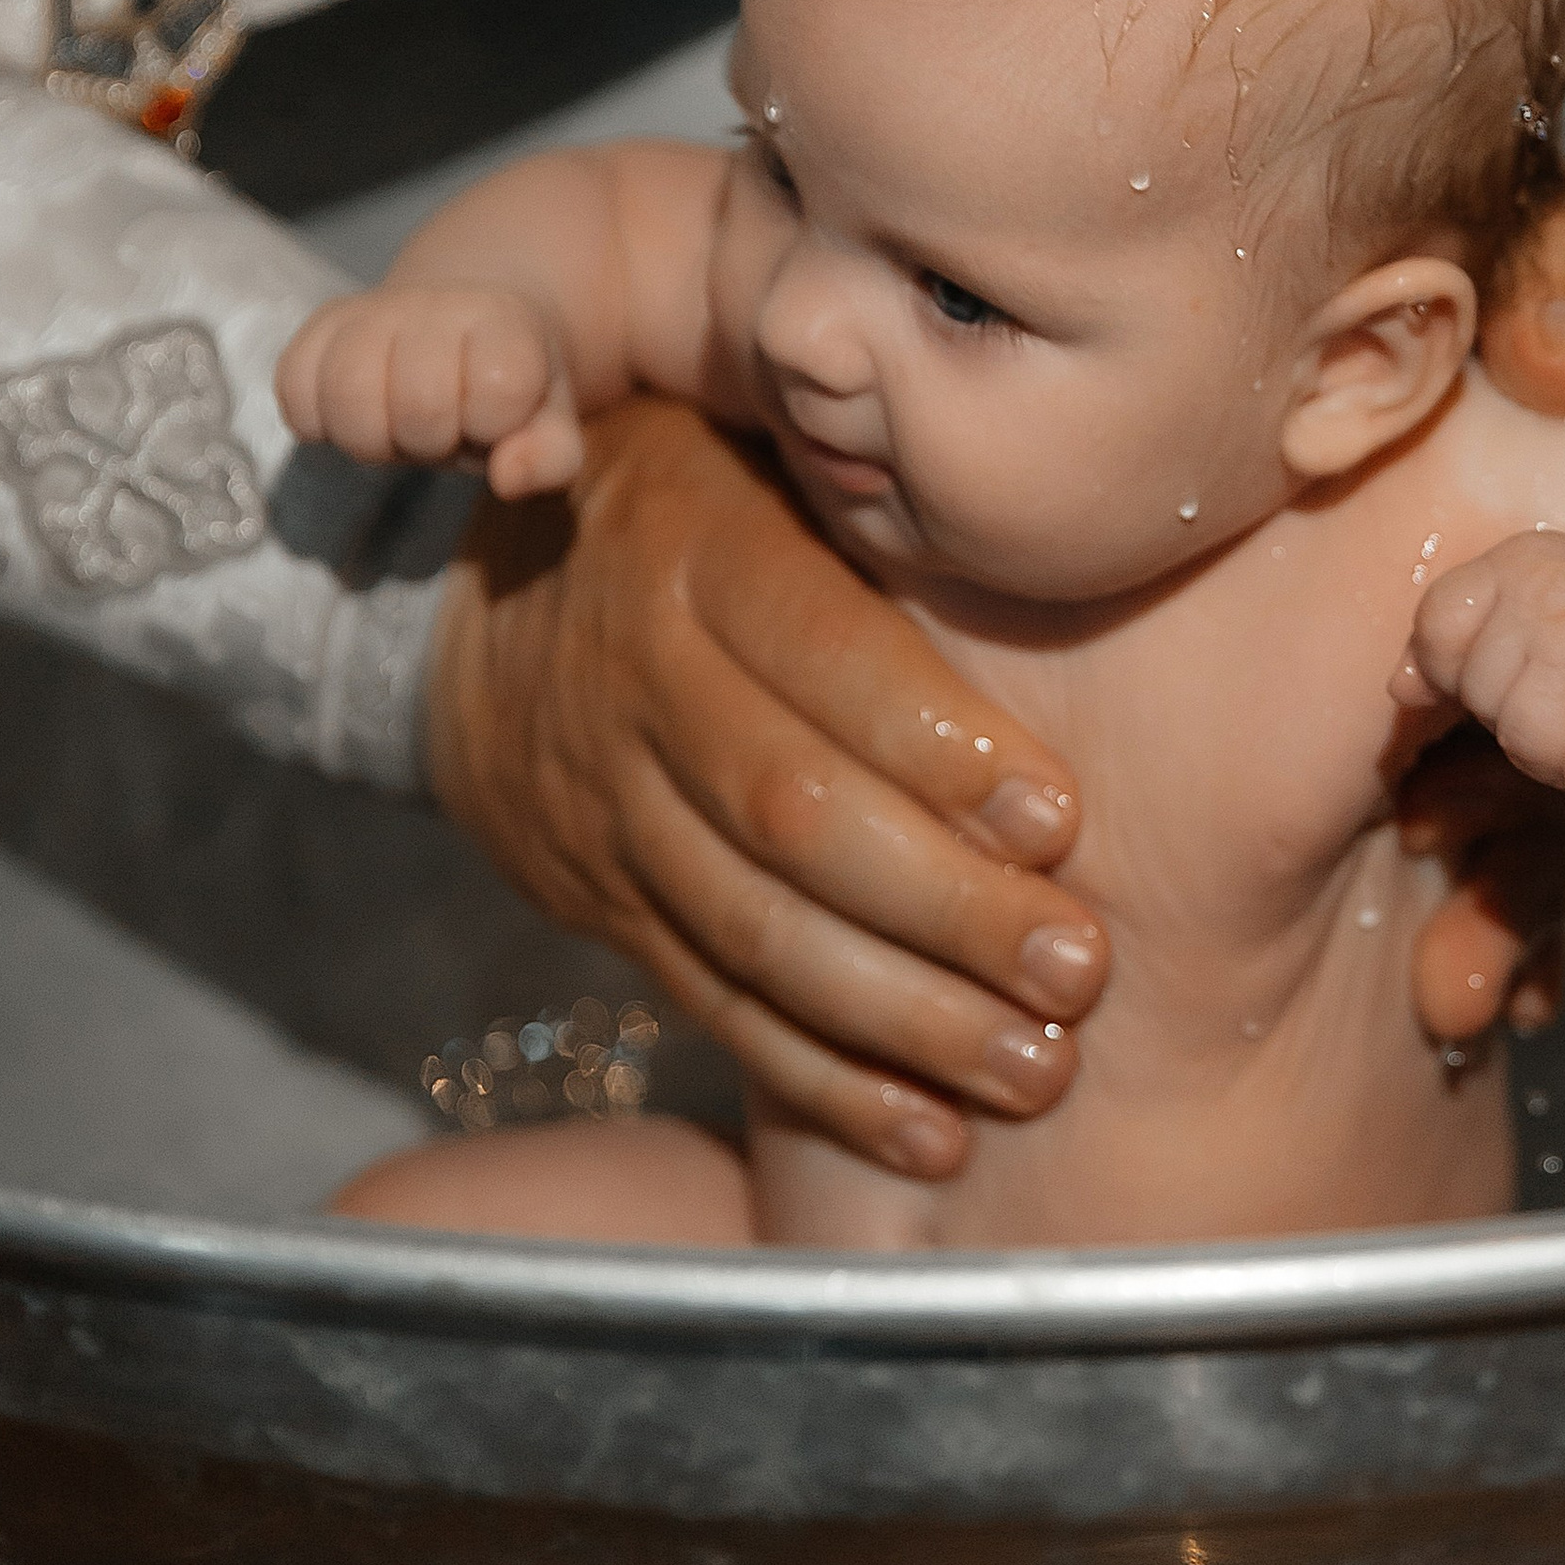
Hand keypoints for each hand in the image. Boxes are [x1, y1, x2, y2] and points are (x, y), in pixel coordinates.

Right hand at [279, 285, 583, 497]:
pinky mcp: (322, 323)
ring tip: (396, 425)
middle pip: (417, 406)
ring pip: (345, 395)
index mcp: (505, 326)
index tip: (495, 416)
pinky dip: (315, 419)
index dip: (493, 424)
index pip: (496, 392)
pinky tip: (354, 415)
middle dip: (433, 440)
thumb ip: (549, 456)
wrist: (468, 317)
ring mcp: (373, 310)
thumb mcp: (551, 422)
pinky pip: (292, 385)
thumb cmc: (509, 387)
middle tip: (445, 427)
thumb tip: (507, 477)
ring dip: (372, 437)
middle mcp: (436, 306)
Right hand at [425, 393, 1108, 1179]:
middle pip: (789, 817)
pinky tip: (932, 1131)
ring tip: (1040, 1069)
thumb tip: (1072, 506)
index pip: (816, 653)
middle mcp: (635, 679)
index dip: (936, 745)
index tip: (1062, 819)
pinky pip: (709, 1001)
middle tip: (1081, 970)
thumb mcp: (762, 432)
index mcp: (693, 547)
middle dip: (946, 911)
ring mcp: (605, 803)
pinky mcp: (596, 901)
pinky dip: (822, 1080)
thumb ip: (881, 480)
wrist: (484, 577)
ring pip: (752, 931)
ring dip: (904, 1020)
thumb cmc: (708, 486)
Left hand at [1397, 530, 1564, 806]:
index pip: (1438, 626)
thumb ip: (1447, 647)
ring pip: (1527, 745)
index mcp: (1519, 563)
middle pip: (1482, 696)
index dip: (1457, 667)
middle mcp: (1559, 594)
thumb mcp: (1518, 617)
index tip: (1510, 666)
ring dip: (1561, 756)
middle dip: (1516, 716)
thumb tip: (1401, 689)